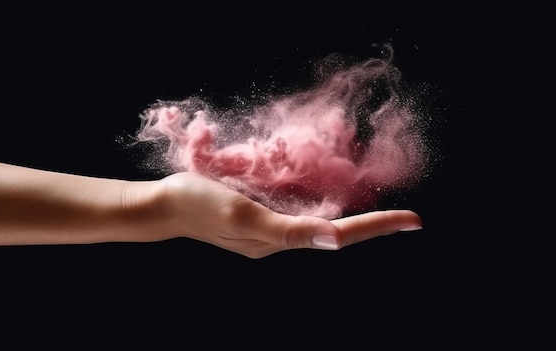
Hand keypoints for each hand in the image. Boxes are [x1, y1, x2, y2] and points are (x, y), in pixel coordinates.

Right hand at [152, 172, 421, 257]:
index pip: (340, 234)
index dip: (378, 226)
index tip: (415, 220)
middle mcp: (281, 235)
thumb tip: (336, 240)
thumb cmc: (201, 204)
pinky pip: (297, 202)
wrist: (165, 202)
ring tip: (373, 194)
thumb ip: (289, 229)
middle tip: (403, 213)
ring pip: (317, 214)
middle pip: (334, 227)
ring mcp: (270, 224)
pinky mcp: (259, 210)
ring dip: (345, 203)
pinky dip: (316, 190)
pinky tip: (325, 179)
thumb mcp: (245, 215)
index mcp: (281, 240)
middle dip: (368, 218)